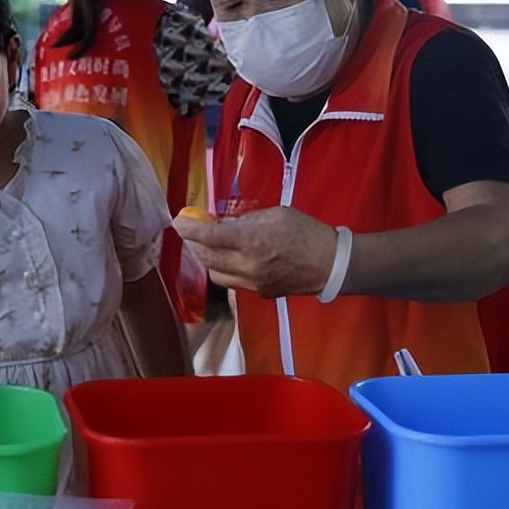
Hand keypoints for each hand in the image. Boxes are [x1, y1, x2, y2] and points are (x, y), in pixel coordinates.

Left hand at [173, 206, 337, 297]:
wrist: (331, 264)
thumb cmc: (306, 232)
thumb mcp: (274, 214)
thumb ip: (245, 219)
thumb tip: (221, 222)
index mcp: (251, 240)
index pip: (208, 236)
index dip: (188, 228)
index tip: (178, 221)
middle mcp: (247, 264)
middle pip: (205, 258)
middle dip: (194, 244)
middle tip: (193, 231)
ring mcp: (252, 283)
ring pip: (215, 274)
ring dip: (207, 260)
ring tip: (212, 246)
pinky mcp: (258, 293)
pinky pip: (232, 282)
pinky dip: (225, 270)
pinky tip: (231, 258)